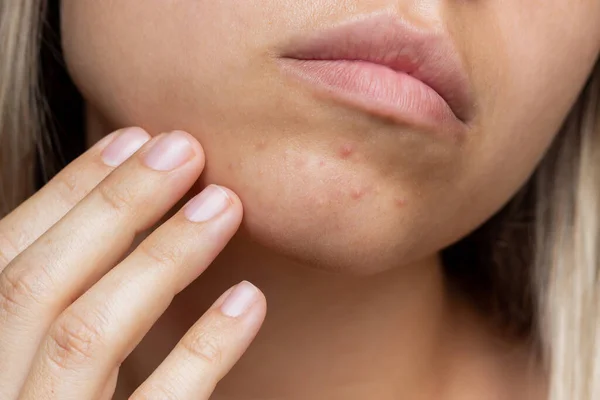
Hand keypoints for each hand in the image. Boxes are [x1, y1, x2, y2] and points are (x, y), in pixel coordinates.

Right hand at [0, 128, 266, 398]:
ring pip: (86, 336)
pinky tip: (248, 298)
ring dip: (161, 256)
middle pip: (38, 285)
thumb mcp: (39, 361)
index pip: (6, 260)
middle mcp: (0, 391)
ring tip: (224, 203)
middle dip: (115, 206)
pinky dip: (203, 350)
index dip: (68, 192)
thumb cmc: (67, 399)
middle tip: (186, 148)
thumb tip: (116, 213)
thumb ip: (60, 306)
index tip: (133, 138)